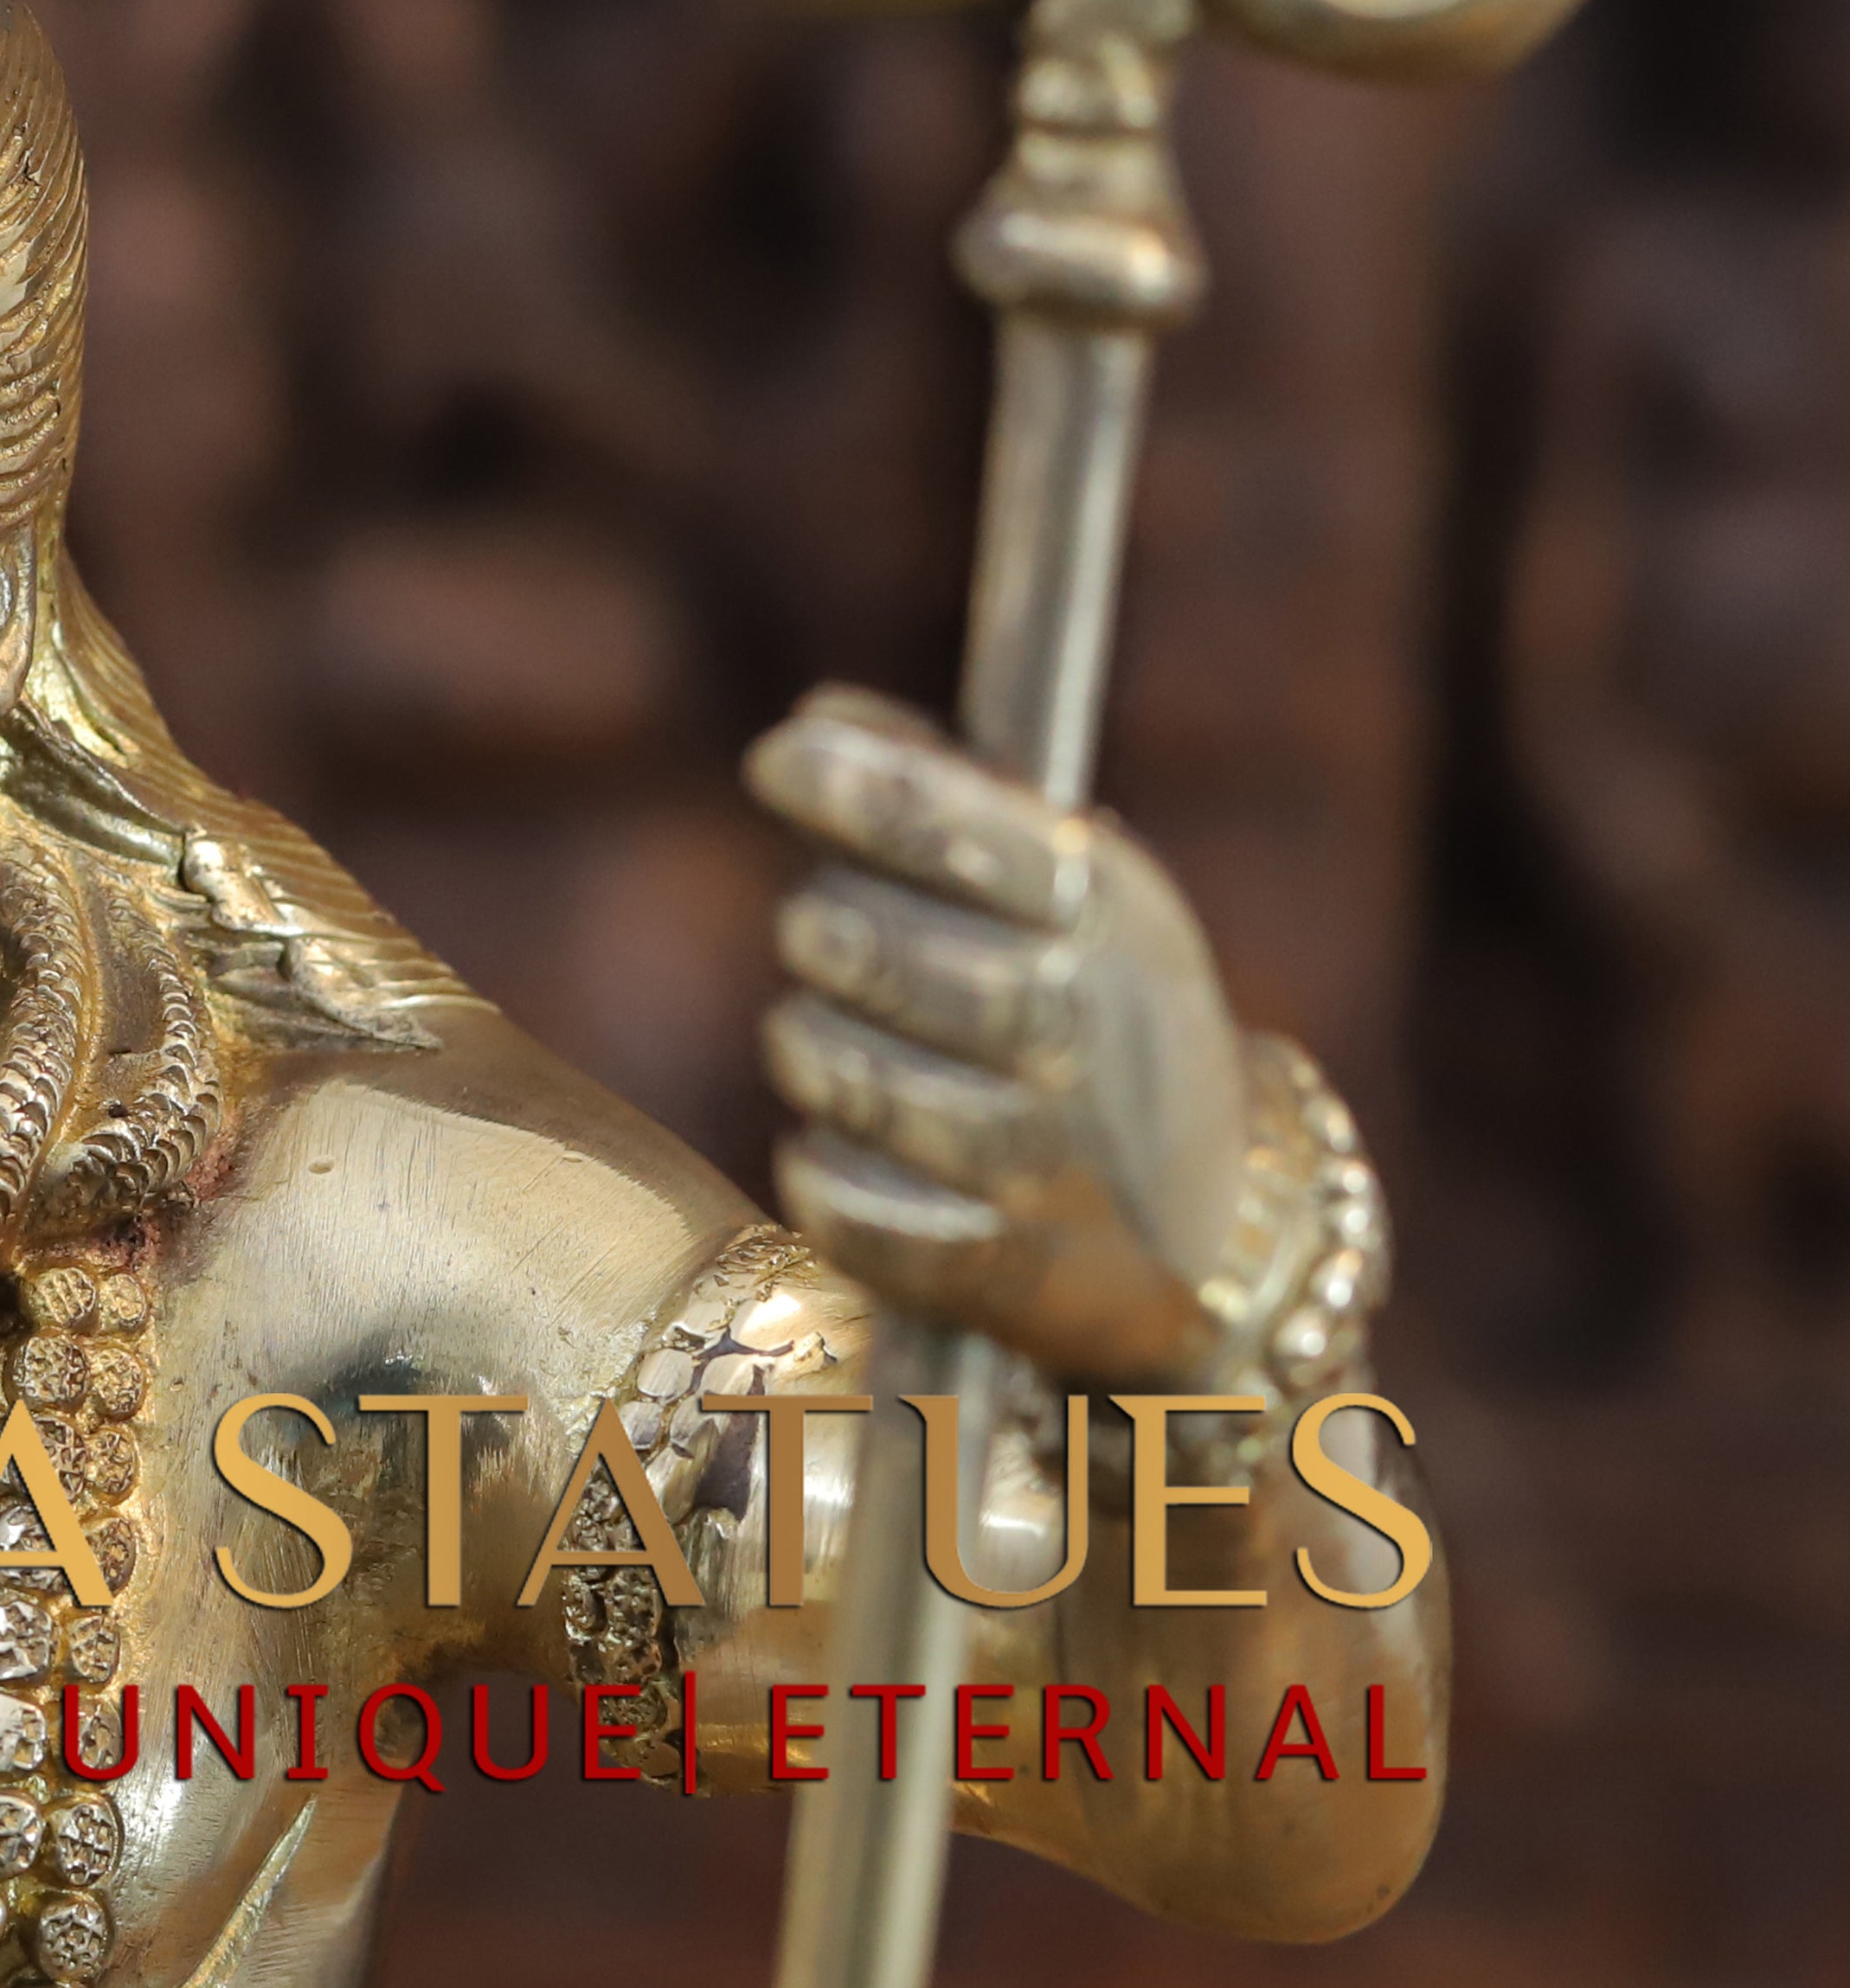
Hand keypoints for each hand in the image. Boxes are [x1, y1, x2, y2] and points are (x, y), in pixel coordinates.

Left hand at [745, 686, 1251, 1384]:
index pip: (961, 828)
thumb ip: (945, 791)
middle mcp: (1082, 1031)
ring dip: (811, 1046)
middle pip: (875, 950)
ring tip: (827, 1038)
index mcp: (1108, 912)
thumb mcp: (1069, 888)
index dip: (858, 786)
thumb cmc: (1096, 1014)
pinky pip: (842, 1197)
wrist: (1212, 1233)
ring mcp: (1044, 1159)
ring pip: (840, 1071)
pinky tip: (851, 1147)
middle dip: (824, 929)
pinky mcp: (996, 1270)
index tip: (775, 758)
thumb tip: (820, 717)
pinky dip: (824, 1169)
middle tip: (818, 931)